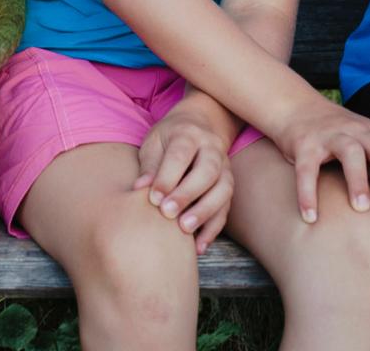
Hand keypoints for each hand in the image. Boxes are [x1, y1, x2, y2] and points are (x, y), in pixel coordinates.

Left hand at [134, 109, 234, 253]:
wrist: (200, 124)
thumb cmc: (169, 137)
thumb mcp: (155, 142)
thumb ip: (149, 165)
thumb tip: (139, 189)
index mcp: (189, 134)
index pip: (180, 157)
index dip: (167, 178)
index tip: (153, 199)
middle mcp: (212, 149)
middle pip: (207, 172)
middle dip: (188, 195)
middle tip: (168, 214)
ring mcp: (225, 167)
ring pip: (223, 191)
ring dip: (204, 212)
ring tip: (184, 230)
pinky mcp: (229, 185)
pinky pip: (226, 208)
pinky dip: (213, 228)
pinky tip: (199, 245)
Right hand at [271, 96, 369, 222]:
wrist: (294, 106)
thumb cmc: (334, 135)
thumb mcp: (362, 140)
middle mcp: (356, 130)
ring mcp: (329, 134)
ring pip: (351, 153)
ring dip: (359, 182)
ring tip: (360, 209)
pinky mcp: (304, 143)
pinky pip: (308, 169)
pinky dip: (308, 193)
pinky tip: (310, 216)